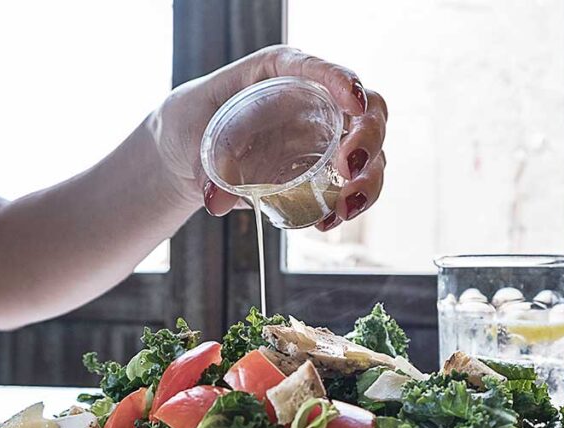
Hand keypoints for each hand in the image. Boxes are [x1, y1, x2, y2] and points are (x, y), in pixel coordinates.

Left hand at [150, 45, 387, 229]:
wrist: (191, 151)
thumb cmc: (194, 123)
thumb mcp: (192, 135)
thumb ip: (205, 166)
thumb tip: (215, 202)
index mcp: (283, 72)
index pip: (321, 69)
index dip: (343, 81)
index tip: (353, 102)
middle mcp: (317, 101)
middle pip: (367, 110)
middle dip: (368, 139)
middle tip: (348, 168)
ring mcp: (328, 136)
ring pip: (372, 152)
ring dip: (368, 181)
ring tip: (345, 208)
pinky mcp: (328, 170)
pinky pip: (355, 185)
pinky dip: (351, 204)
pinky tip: (329, 222)